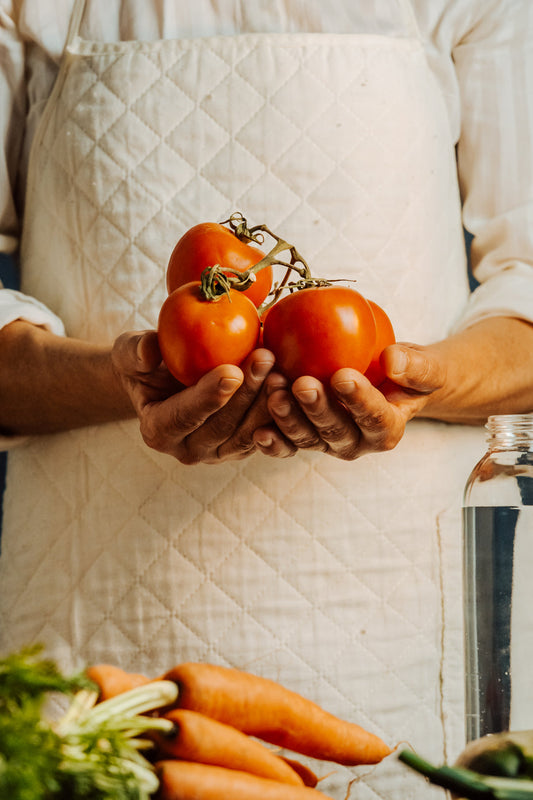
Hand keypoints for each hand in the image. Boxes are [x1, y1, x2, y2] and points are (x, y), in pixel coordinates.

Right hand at [111, 331, 277, 463]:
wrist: (167, 378)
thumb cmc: (145, 361)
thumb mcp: (129, 351)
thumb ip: (135, 351)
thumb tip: (149, 351)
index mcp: (158, 431)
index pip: (184, 416)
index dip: (208, 397)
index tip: (231, 371)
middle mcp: (188, 450)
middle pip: (222, 426)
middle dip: (246, 393)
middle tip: (266, 357)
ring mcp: (219, 453)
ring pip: (248, 432)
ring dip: (268, 402)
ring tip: (282, 368)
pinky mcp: (244, 447)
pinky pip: (267, 435)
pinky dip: (281, 412)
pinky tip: (293, 382)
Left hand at [252, 343, 446, 460]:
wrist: (387, 383)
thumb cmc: (408, 374)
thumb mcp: (426, 368)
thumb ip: (416, 367)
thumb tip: (392, 361)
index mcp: (387, 430)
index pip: (374, 418)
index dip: (359, 400)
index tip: (343, 376)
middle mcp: (355, 443)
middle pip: (334, 431)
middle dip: (316, 409)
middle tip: (302, 384)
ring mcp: (325, 442)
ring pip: (305, 437)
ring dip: (287, 416)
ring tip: (274, 388)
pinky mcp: (302, 437)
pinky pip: (284, 444)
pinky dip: (271, 441)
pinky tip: (256, 430)